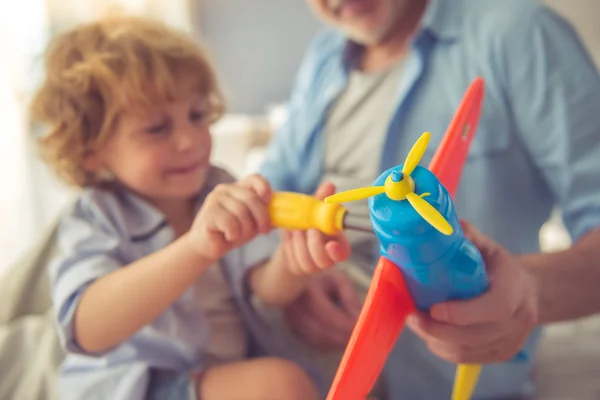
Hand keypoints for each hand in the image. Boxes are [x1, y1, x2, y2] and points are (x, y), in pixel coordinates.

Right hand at [189, 174, 271, 259]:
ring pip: (241, 213)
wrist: (208, 246)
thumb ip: (265, 216)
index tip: (268, 200)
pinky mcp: (208, 212)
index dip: (264, 187)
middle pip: (251, 198)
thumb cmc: (232, 232)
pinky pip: (230, 223)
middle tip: (264, 231)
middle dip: (261, 217)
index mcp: (238, 188)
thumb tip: (286, 215)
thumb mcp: (252, 223)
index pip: (254, 178)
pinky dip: (234, 234)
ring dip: (245, 229)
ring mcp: (215, 199)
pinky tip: (228, 236)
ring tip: (239, 235)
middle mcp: (225, 189)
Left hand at [281, 182, 350, 274]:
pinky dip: (289, 245)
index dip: (338, 251)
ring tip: (296, 229)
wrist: (292, 235)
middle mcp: (327, 258)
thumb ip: (322, 199)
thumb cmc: (309, 221)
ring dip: (299, 242)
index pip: (343, 254)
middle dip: (313, 244)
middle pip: (323, 261)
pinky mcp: (297, 268)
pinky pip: (293, 260)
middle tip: (308, 229)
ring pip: (306, 262)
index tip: (330, 244)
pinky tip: (290, 236)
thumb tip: (330, 185)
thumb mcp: (314, 209)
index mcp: (337, 244)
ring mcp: (312, 266)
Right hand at [284, 268, 362, 349]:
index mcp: (307, 290)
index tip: (360, 326)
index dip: (344, 324)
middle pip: (321, 330)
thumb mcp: (339, 281)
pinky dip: (327, 344)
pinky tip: (338, 339)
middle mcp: (295, 306)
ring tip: (350, 337)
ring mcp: (291, 319)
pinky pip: (312, 342)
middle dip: (342, 336)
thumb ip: (350, 298)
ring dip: (335, 342)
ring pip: (316, 339)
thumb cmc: (324, 279)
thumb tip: (358, 319)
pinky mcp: (293, 329)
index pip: (327, 314)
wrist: (301, 279)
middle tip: (359, 336)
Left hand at [406, 221, 538, 363]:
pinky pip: (466, 358)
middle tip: (412, 316)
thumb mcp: (487, 247)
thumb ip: (466, 237)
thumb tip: (437, 224)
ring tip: (416, 323)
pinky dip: (443, 349)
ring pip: (467, 351)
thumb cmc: (499, 267)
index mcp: (516, 289)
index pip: (493, 308)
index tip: (432, 308)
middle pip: (475, 335)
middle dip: (437, 329)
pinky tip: (430, 335)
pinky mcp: (500, 354)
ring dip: (435, 340)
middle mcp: (518, 319)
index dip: (461, 313)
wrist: (528, 290)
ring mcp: (511, 341)